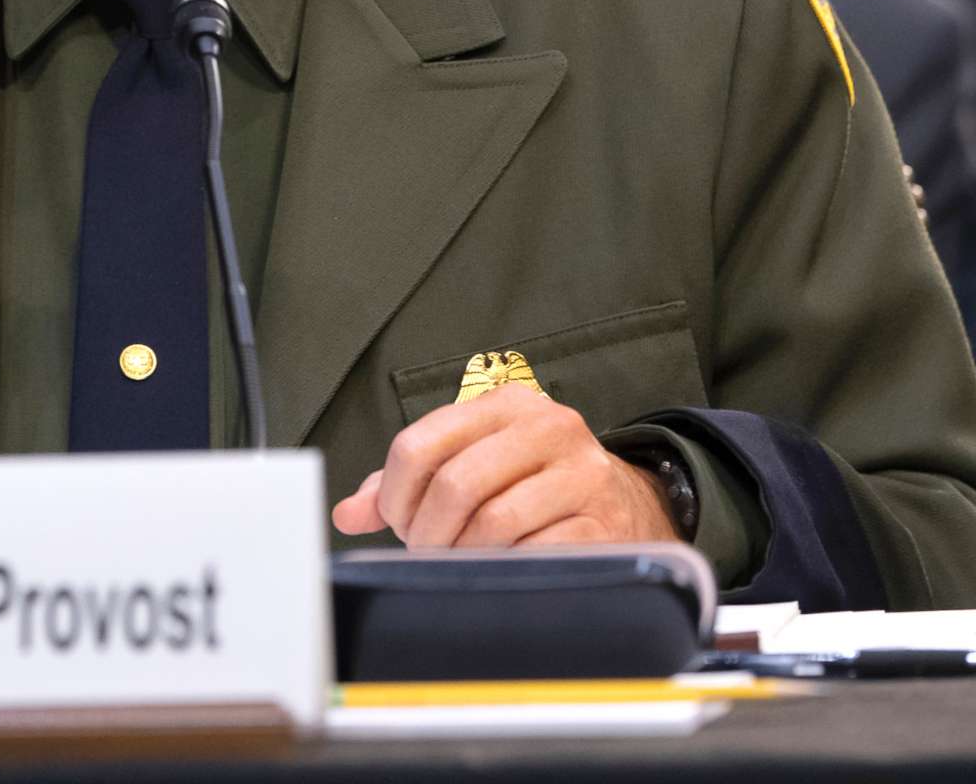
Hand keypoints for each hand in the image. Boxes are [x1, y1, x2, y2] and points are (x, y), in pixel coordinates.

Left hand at [331, 387, 681, 546]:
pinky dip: (506, 569)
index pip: (420, 443)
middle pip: (454, 484)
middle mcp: (547, 427)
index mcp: (506, 404)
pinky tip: (502, 571)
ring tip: (459, 565)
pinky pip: (535, 552)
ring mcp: (581, 473)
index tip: (397, 524)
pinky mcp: (602, 522)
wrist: (628, 509)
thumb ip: (410, 482)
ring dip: (463, 557)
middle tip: (427, 555)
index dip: (394, 495)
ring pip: (492, 522)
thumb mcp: (475, 464)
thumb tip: (347, 514)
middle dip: (427, 533)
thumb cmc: (534, 487)